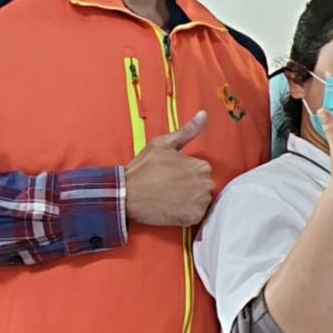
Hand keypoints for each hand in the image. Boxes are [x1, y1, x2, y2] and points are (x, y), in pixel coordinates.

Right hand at [124, 111, 214, 226]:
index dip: (186, 174)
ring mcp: (200, 202)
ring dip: (190, 201)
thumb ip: (187, 131)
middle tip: (169, 188)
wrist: (126, 195)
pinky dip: (187, 214)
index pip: (202, 171)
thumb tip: (204, 114)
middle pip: (204, 186)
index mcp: (201, 165)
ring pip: (201, 201)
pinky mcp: (193, 217)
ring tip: (170, 198)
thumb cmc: (143, 169)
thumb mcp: (163, 144)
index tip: (171, 176)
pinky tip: (172, 208)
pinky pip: (197, 216)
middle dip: (191, 187)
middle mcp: (205, 183)